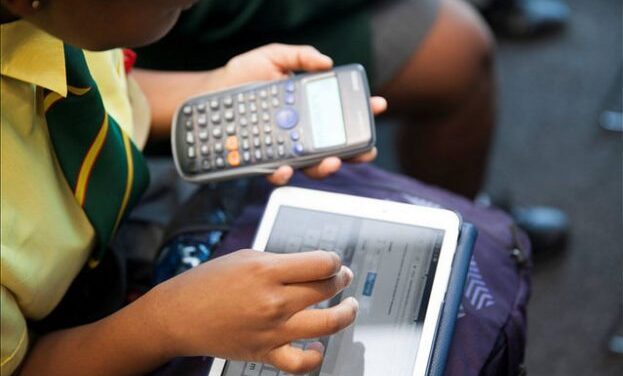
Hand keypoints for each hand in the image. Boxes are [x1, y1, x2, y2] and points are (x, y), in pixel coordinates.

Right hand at [146, 250, 356, 373]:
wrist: (179, 315)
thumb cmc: (208, 283)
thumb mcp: (245, 258)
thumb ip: (280, 261)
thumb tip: (311, 266)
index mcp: (267, 271)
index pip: (321, 264)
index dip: (334, 261)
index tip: (333, 261)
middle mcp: (273, 300)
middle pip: (326, 289)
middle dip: (340, 280)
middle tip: (341, 277)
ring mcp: (271, 329)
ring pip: (326, 324)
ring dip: (345, 314)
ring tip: (349, 307)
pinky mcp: (265, 352)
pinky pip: (300, 362)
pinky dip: (315, 356)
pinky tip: (318, 345)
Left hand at [217, 44, 387, 184]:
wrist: (207, 96)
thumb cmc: (239, 77)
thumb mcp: (271, 58)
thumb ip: (299, 56)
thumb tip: (326, 63)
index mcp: (305, 109)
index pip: (338, 114)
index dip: (360, 113)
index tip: (377, 106)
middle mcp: (299, 133)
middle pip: (333, 147)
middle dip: (354, 152)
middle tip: (365, 151)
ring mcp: (282, 150)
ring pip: (310, 166)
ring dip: (325, 167)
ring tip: (331, 161)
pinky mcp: (262, 163)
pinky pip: (277, 174)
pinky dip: (284, 174)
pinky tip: (284, 167)